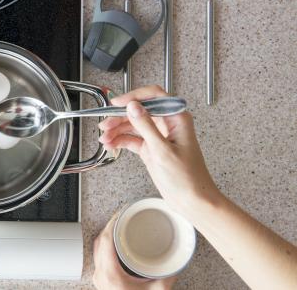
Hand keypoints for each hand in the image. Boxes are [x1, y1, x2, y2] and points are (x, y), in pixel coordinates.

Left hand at [93, 213, 176, 289]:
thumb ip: (168, 274)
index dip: (112, 223)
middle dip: (110, 225)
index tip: (120, 213)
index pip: (105, 240)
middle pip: (99, 241)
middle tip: (122, 216)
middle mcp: (101, 275)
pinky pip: (99, 257)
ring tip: (119, 226)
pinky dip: (106, 246)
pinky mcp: (101, 281)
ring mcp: (99, 278)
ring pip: (97, 248)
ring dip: (107, 235)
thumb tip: (176, 260)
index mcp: (110, 274)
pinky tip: (115, 243)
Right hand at [98, 85, 221, 218]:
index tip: (117, 103)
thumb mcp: (162, 150)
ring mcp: (158, 136)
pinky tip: (111, 144)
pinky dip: (121, 141)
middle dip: (120, 116)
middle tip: (105, 124)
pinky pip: (133, 139)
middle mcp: (167, 124)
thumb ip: (146, 126)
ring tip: (104, 138)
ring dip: (117, 130)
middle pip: (139, 111)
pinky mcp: (151, 149)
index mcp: (176, 119)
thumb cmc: (186, 178)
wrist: (192, 200)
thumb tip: (133, 106)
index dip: (134, 97)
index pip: (154, 96)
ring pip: (133, 125)